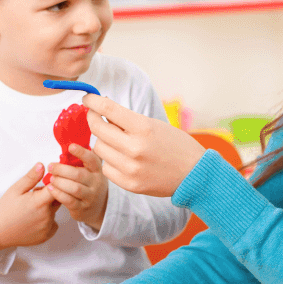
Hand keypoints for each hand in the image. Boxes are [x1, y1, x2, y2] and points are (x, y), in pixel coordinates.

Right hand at [0, 163, 61, 251]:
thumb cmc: (5, 210)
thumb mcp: (15, 190)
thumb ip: (31, 177)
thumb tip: (42, 165)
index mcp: (39, 202)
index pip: (58, 188)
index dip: (53, 183)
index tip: (47, 182)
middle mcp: (46, 216)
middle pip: (58, 199)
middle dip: (50, 195)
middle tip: (34, 197)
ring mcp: (47, 227)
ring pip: (55, 211)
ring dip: (48, 208)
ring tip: (31, 210)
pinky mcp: (47, 235)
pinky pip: (53, 223)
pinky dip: (47, 221)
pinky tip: (34, 220)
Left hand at [46, 144, 108, 229]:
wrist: (98, 208)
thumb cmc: (89, 185)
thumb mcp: (91, 172)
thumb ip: (82, 160)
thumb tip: (69, 144)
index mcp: (97, 171)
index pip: (92, 160)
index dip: (82, 152)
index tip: (70, 147)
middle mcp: (96, 183)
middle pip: (79, 175)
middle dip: (62, 170)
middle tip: (51, 166)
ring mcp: (90, 197)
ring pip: (74, 188)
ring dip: (60, 182)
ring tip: (51, 178)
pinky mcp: (82, 208)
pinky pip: (69, 201)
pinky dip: (58, 194)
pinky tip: (51, 189)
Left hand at [82, 94, 205, 197]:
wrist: (194, 174)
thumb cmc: (176, 145)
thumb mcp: (154, 125)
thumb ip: (128, 120)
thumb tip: (102, 112)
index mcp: (143, 127)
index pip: (108, 109)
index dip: (93, 102)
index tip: (87, 99)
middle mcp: (135, 148)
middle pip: (97, 130)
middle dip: (93, 120)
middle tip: (95, 117)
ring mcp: (131, 168)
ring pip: (99, 149)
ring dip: (104, 142)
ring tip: (116, 141)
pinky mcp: (129, 184)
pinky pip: (106, 168)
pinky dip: (110, 161)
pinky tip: (122, 159)